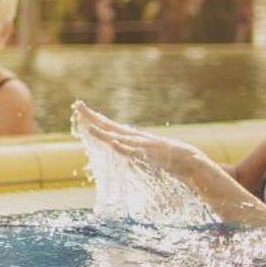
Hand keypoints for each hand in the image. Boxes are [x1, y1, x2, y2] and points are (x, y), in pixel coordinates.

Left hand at [74, 101, 211, 176]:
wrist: (189, 161)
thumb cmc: (165, 158)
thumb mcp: (143, 152)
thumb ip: (130, 148)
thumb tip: (116, 146)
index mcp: (131, 136)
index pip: (108, 124)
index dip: (93, 117)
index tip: (78, 108)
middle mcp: (134, 137)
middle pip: (109, 125)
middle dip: (92, 117)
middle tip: (77, 106)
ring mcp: (142, 145)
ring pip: (119, 138)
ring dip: (104, 134)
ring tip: (89, 128)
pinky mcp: (150, 155)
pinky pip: (134, 152)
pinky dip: (124, 148)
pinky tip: (114, 144)